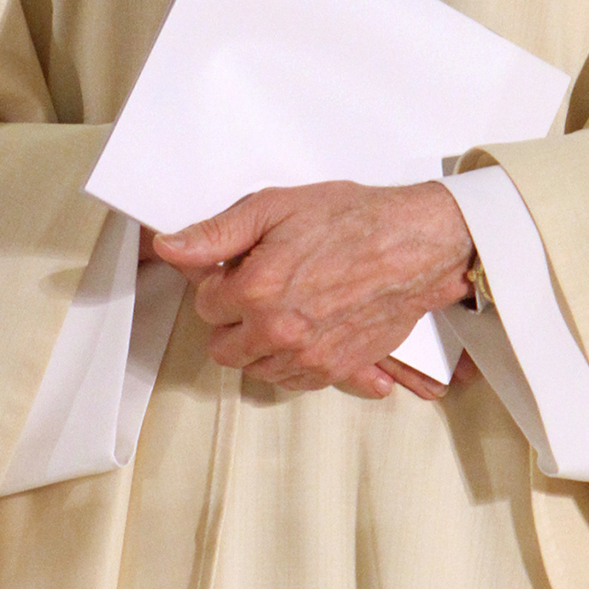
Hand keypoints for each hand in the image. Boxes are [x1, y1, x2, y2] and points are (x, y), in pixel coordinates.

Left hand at [154, 181, 473, 399]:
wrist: (419, 245)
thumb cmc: (355, 220)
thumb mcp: (278, 207)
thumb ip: (218, 232)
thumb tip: (170, 246)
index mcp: (256, 289)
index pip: (205, 303)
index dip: (223, 282)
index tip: (244, 268)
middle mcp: (277, 330)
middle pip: (223, 347)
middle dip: (234, 320)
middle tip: (261, 291)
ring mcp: (307, 355)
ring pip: (255, 368)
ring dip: (260, 344)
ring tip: (287, 309)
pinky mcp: (335, 370)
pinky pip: (291, 381)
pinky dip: (291, 362)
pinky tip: (306, 331)